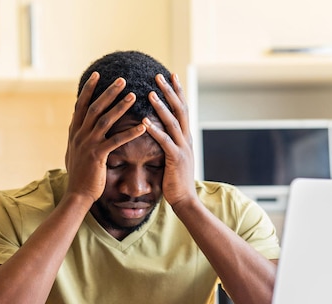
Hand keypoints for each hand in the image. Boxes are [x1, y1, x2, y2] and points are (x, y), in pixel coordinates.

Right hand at [65, 72, 146, 203]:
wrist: (77, 195)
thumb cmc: (79, 175)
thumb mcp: (74, 152)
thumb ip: (77, 136)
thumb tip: (75, 123)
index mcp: (74, 132)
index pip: (80, 105)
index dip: (89, 89)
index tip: (97, 75)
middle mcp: (79, 136)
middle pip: (94, 108)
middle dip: (108, 92)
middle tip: (122, 79)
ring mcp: (88, 145)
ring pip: (105, 120)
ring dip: (120, 107)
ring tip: (134, 95)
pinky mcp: (98, 156)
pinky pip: (116, 141)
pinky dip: (130, 133)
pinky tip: (143, 126)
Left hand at [143, 73, 196, 208]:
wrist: (184, 200)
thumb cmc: (175, 180)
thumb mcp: (174, 156)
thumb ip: (170, 142)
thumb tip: (162, 130)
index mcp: (185, 137)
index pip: (182, 108)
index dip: (177, 91)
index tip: (170, 75)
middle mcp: (186, 139)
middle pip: (180, 109)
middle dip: (170, 91)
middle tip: (159, 75)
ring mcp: (183, 148)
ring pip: (173, 122)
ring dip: (161, 106)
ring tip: (150, 92)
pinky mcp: (176, 159)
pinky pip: (165, 141)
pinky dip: (155, 130)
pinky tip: (144, 121)